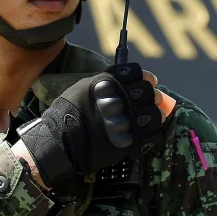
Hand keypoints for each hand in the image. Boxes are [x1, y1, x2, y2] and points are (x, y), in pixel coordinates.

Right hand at [16, 63, 164, 194]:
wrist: (60, 140)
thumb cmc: (70, 111)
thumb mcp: (85, 86)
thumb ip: (108, 81)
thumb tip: (131, 79)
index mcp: (108, 83)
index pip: (137, 73)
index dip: (145, 78)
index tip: (149, 81)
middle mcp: (118, 99)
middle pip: (148, 93)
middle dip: (152, 95)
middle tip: (153, 99)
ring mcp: (125, 121)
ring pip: (155, 115)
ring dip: (156, 114)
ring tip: (151, 116)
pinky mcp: (128, 142)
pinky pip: (151, 136)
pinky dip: (152, 134)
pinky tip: (148, 132)